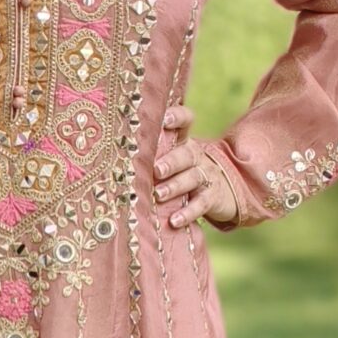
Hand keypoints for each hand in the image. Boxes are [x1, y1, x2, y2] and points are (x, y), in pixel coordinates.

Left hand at [152, 102, 238, 228]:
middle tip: (156, 170)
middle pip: (187, 154)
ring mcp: (206, 175)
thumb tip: (115, 153)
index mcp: (183, 142)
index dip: (177, 117)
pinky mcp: (212, 197)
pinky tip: (175, 220)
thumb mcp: (172, 159)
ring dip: (175, 186)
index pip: (185, 122)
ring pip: (192, 177)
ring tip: (159, 195)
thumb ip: (152, 154)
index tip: (165, 119)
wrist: (222, 191)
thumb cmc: (182, 172)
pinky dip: (188, 212)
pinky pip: (201, 204)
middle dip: (171, 162)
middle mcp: (195, 156)